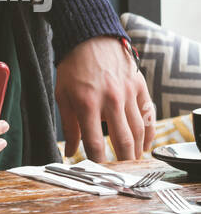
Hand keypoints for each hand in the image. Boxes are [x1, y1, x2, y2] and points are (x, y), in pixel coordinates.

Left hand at [54, 36, 153, 161]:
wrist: (91, 39)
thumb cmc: (73, 69)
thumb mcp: (63, 96)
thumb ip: (68, 126)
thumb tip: (70, 152)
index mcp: (87, 104)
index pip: (94, 142)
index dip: (97, 161)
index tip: (98, 173)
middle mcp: (111, 100)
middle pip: (123, 139)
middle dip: (123, 161)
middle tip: (122, 174)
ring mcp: (129, 93)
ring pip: (139, 129)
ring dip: (137, 150)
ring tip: (133, 163)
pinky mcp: (140, 87)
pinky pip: (149, 114)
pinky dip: (150, 132)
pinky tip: (145, 145)